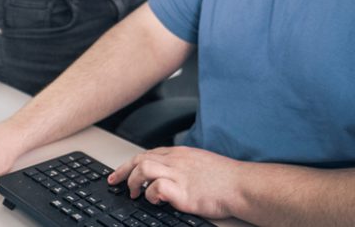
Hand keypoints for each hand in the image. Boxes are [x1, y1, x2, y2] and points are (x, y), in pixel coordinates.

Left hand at [109, 146, 243, 218]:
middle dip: (123, 171)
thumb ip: (183, 166)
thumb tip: (168, 176)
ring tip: (135, 193)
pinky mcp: (184, 191)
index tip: (120, 173)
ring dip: (134, 181)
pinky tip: (155, 200)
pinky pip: (158, 188)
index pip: (148, 153)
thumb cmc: (225, 178)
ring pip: (144, 168)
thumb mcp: (200, 164)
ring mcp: (179, 175)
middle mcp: (177, 161)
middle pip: (141, 159)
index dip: (131, 163)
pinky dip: (152, 194)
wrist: (241, 185)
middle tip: (114, 183)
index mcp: (180, 154)